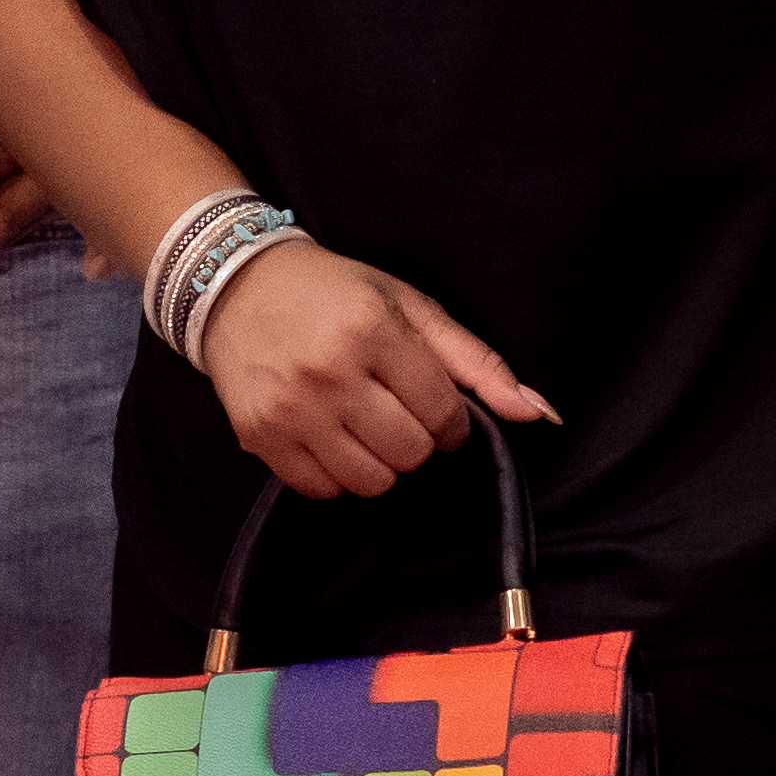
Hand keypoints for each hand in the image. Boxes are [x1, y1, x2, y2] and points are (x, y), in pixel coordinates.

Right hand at [198, 240, 553, 497]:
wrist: (236, 286)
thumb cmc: (335, 293)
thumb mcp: (410, 307)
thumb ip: (477, 362)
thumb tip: (539, 413)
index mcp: (373, 331)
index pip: (443, 413)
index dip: (451, 420)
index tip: (435, 406)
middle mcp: (330, 372)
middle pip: (409, 453)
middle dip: (417, 440)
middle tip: (397, 411)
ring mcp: (291, 409)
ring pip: (369, 481)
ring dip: (380, 463)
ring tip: (366, 426)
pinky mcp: (260, 436)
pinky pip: (322, 490)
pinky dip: (337, 475)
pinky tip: (332, 437)